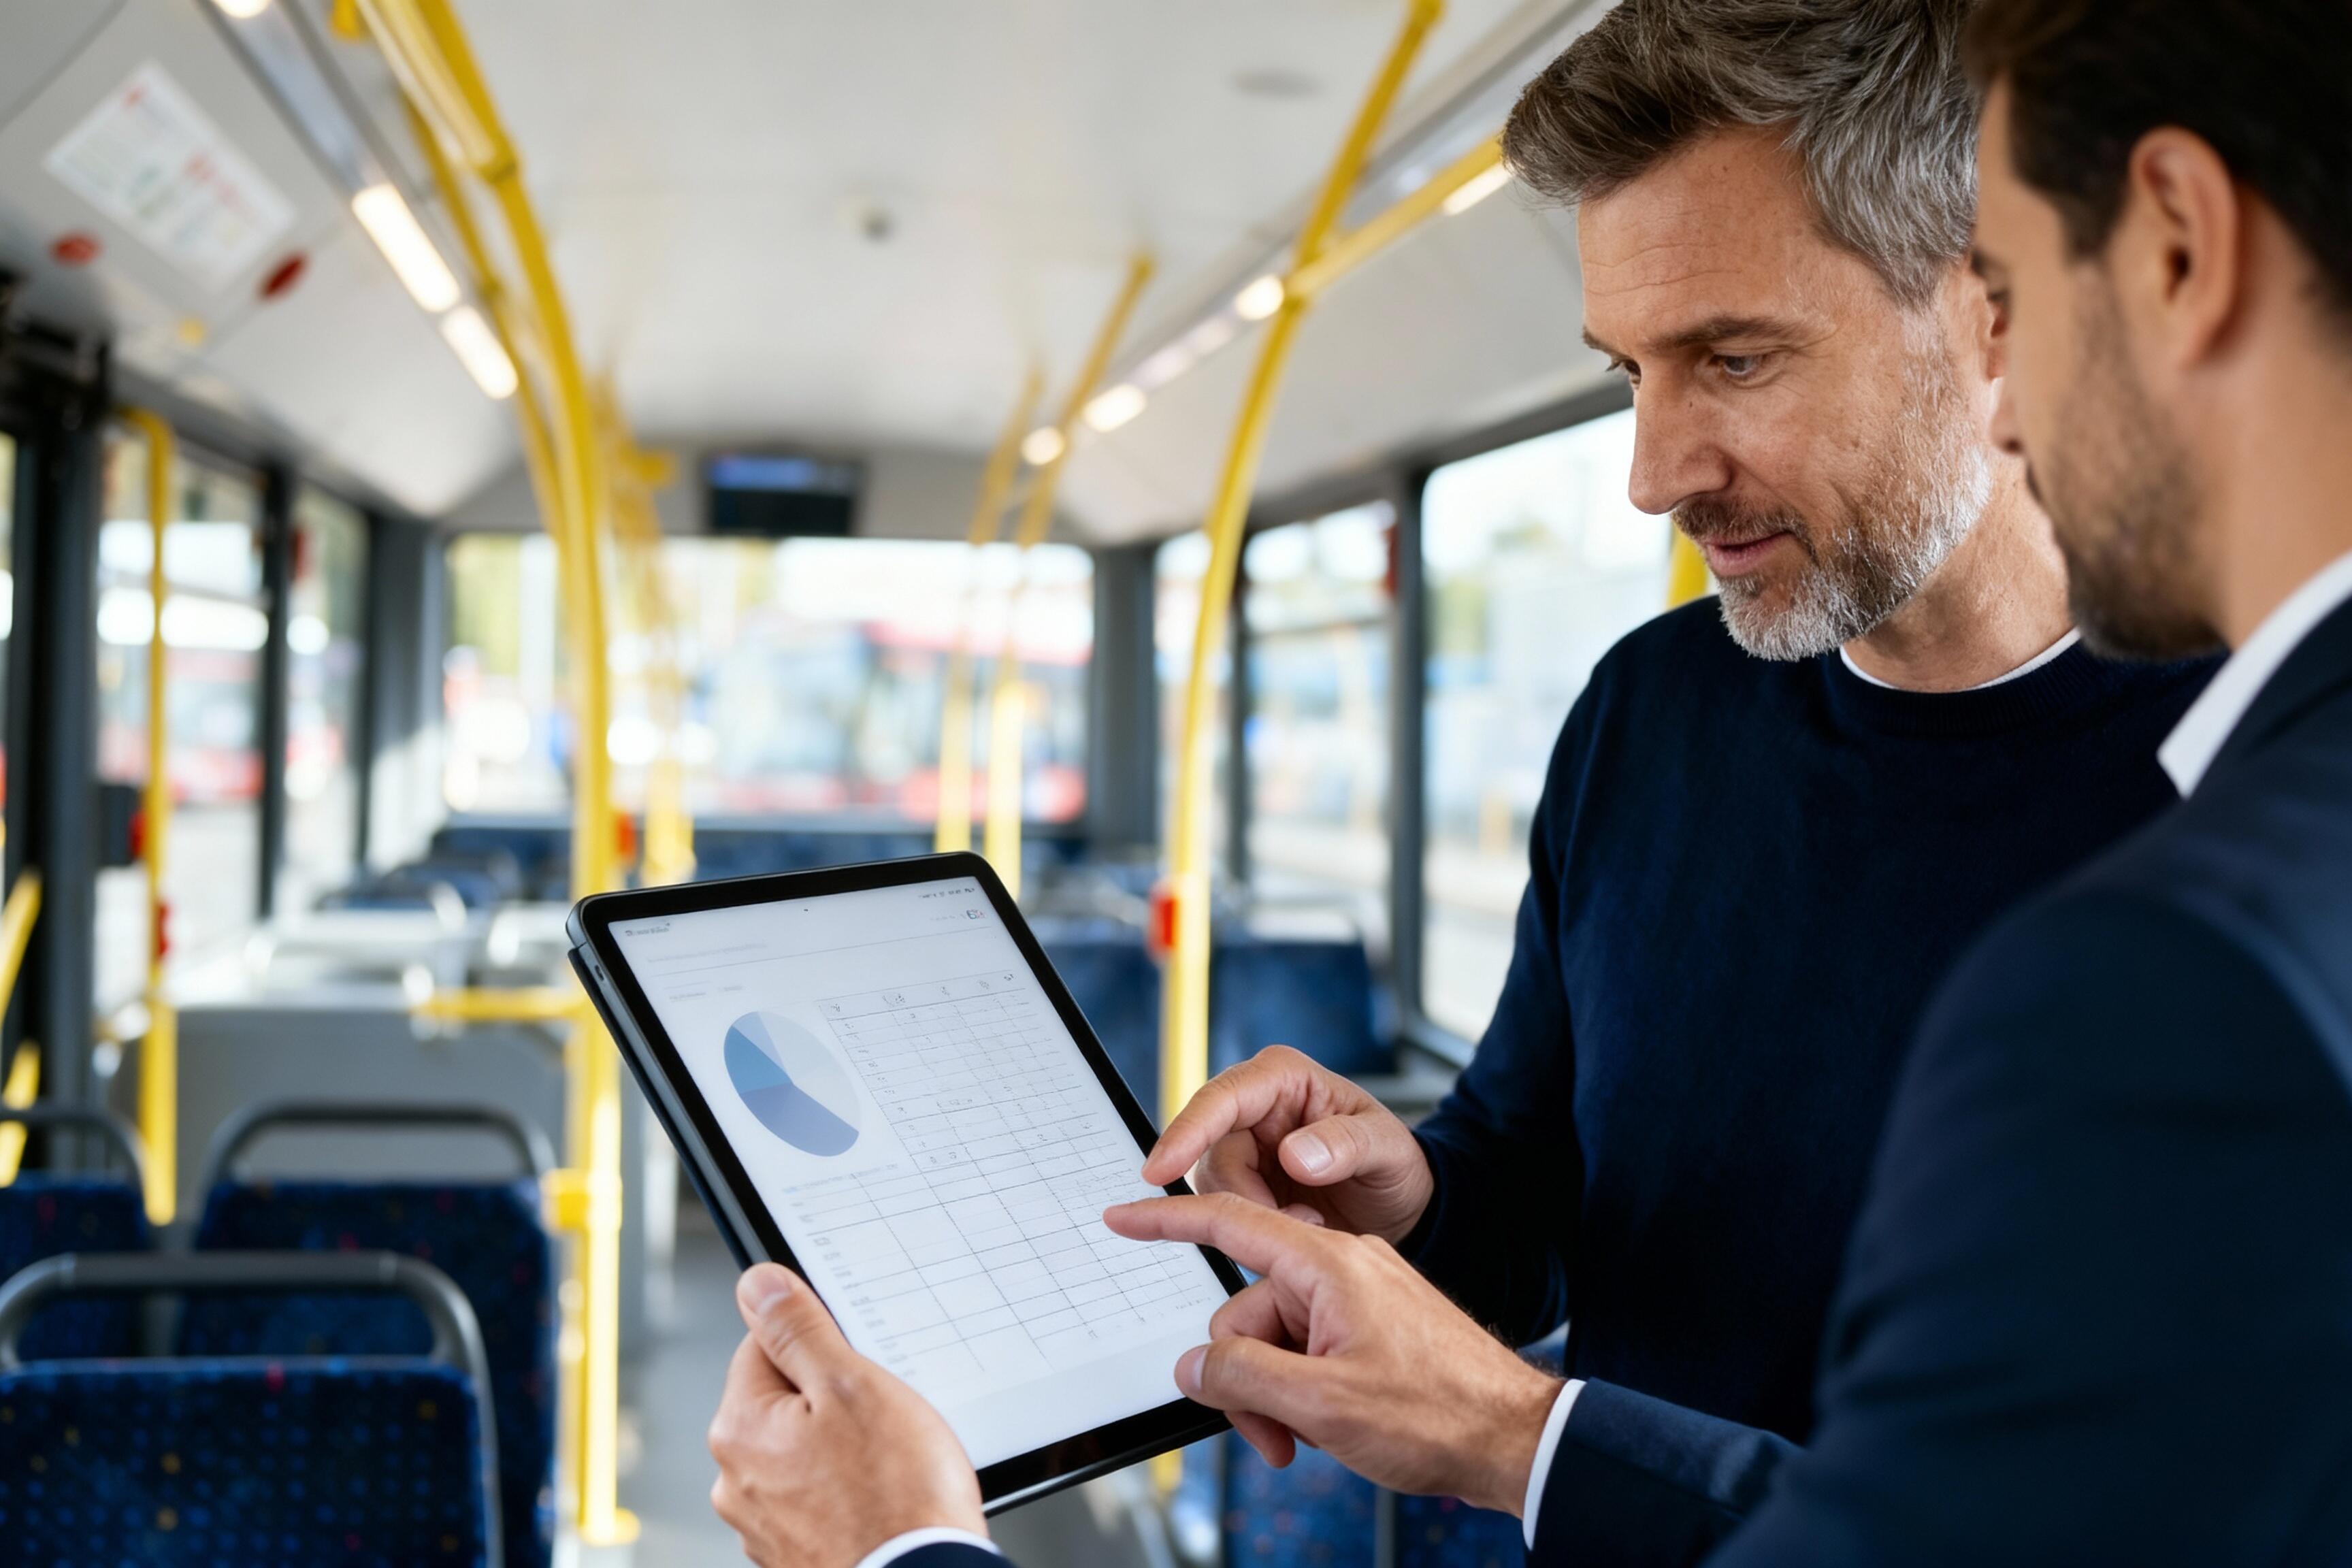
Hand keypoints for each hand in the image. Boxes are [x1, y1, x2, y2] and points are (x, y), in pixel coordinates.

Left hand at [708, 1264, 985, 1567]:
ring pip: (806, 1450)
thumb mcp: (852, 1385)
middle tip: (881, 1416)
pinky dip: (848, 1491)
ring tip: (888, 1463)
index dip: (820, 1344)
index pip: (763, 1345)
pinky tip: (882, 1496)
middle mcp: (737, 1480)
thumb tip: (757, 1285)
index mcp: (740, 1428)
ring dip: (842, 1448)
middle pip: (785, 1400)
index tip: (855, 1365)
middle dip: (833, 1399)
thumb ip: (798, 1329)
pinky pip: (820, 1496)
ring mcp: (764, 1523)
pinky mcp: (795, 1552)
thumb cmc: (895, 1497)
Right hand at [1103, 1193, 1560, 1514]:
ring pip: (1275, 1337)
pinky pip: (1309, 1347)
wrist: (1517, 1438)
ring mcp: (1359, 1296)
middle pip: (1247, 1309)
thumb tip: (1194, 1365)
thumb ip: (1243, 1376)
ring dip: (1275, 1394)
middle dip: (1243, 1376)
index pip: (1230, 1224)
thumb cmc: (1439, 1415)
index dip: (1167, 1220)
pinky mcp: (1372, 1325)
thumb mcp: (1324, 1403)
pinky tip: (1329, 1426)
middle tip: (1270, 1435)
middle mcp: (1342, 1268)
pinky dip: (1303, 1389)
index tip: (1122, 1214)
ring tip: (1307, 1439)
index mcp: (1329, 1264)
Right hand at [1141, 1045, 1433, 1243]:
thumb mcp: (1387, 1148)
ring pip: (1212, 1183)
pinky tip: (1297, 1226)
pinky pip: (1223, 1206)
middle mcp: (1256, 1106)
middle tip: (1297, 1219)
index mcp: (1285, 1078)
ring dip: (1252, 1213)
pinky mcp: (1245, 1181)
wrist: (1399, 1203)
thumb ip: (1345, 1145)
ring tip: (1310, 1220)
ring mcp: (1247, 1145)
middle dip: (1243, 1194)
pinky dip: (1253, 1226)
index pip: (1220, 1098)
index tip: (1161, 1170)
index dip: (1186, 1131)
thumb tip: (1293, 1155)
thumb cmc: (1394, 1162)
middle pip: (1209, 1149)